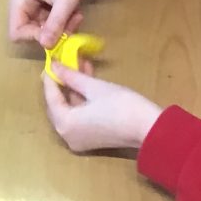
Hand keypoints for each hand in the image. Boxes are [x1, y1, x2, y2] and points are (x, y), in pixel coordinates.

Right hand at [8, 0, 102, 47]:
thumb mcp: (65, 0)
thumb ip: (55, 23)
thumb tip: (45, 46)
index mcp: (20, 1)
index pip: (17, 33)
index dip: (35, 37)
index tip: (56, 34)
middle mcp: (23, 6)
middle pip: (31, 34)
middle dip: (52, 34)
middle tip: (71, 25)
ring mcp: (34, 8)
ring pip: (43, 32)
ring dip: (61, 30)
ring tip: (76, 17)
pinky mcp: (46, 10)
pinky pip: (51, 26)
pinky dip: (64, 24)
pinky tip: (75, 14)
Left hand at [42, 63, 161, 153]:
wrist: (149, 128)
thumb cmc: (121, 105)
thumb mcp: (94, 87)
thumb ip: (72, 76)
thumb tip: (55, 66)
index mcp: (65, 124)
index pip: (51, 97)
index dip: (51, 77)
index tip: (52, 61)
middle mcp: (67, 135)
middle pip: (58, 105)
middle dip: (63, 83)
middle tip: (65, 62)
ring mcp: (78, 139)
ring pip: (70, 109)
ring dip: (74, 89)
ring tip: (79, 67)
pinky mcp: (90, 139)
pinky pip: (79, 116)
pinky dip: (81, 100)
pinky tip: (87, 82)